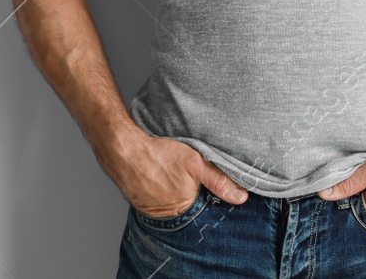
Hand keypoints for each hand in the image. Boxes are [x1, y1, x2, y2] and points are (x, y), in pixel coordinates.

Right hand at [100, 129, 248, 217]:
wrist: (124, 150)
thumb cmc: (160, 154)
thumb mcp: (195, 163)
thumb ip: (218, 180)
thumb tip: (241, 198)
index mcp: (185, 207)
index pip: (204, 208)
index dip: (208, 196)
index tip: (206, 185)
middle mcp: (168, 215)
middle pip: (188, 207)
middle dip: (191, 195)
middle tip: (184, 177)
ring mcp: (152, 211)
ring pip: (171, 204)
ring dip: (174, 194)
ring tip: (171, 177)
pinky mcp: (140, 205)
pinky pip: (156, 202)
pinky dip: (160, 193)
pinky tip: (160, 179)